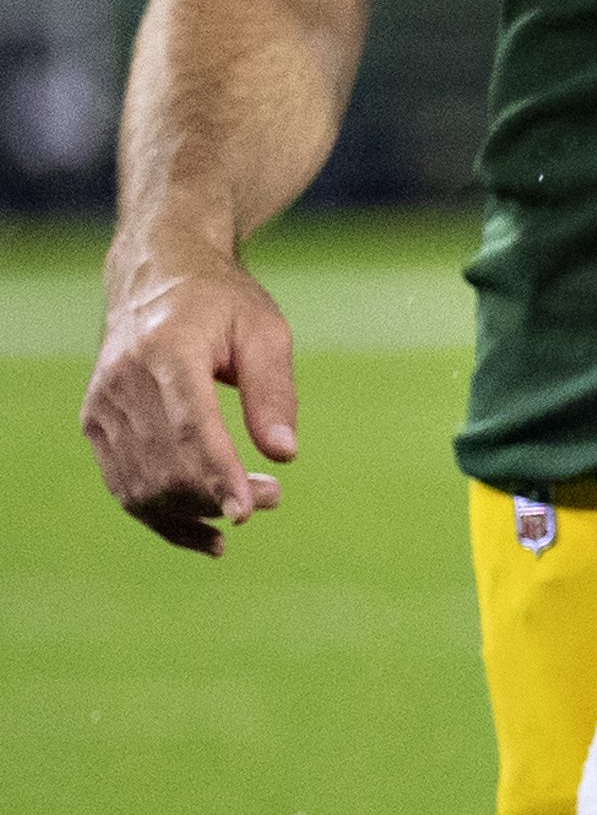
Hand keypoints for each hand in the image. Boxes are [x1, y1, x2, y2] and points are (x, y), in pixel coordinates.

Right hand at [82, 249, 299, 555]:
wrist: (154, 278)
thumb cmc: (221, 302)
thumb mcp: (264, 330)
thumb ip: (274, 391)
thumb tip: (284, 453)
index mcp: (167, 352)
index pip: (190, 427)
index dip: (218, 475)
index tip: (247, 512)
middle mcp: (123, 383)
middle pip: (166, 464)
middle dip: (217, 495)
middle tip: (274, 497)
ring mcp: (101, 406)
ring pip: (140, 486)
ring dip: (194, 512)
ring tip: (249, 507)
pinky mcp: (95, 424)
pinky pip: (125, 487)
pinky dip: (164, 518)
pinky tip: (207, 536)